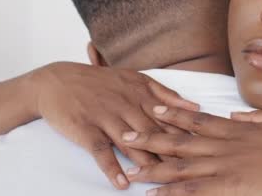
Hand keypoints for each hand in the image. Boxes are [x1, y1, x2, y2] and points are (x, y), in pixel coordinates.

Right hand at [32, 62, 198, 188]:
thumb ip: (165, 93)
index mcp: (140, 92)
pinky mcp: (85, 129)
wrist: (58, 81)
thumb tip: (195, 106)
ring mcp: (105, 117)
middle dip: (172, 151)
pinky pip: (100, 151)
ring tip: (162, 179)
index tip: (203, 148)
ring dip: (147, 161)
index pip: (168, 116)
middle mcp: (125, 104)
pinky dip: (111, 167)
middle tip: (189, 169)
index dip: (185, 133)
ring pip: (130, 142)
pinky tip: (122, 183)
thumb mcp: (134, 79)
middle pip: (153, 131)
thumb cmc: (100, 82)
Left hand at [122, 107, 261, 195]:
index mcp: (239, 129)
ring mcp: (225, 167)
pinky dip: (170, 193)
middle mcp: (226, 145)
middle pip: (181, 140)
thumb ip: (258, 116)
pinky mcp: (227, 188)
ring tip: (131, 166)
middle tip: (127, 132)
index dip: (174, 114)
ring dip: (153, 167)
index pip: (199, 120)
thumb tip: (237, 114)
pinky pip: (191, 191)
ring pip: (181, 166)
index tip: (155, 107)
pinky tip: (152, 195)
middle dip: (152, 137)